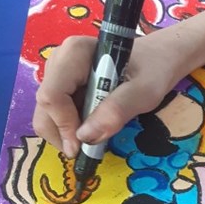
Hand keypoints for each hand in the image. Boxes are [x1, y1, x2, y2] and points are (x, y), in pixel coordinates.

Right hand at [33, 31, 183, 156]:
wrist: (159, 58)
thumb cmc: (154, 69)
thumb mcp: (144, 91)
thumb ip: (117, 110)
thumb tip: (85, 137)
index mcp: (75, 53)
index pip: (52, 95)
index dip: (64, 125)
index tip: (82, 145)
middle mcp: (60, 61)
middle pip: (44, 106)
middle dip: (61, 133)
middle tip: (86, 150)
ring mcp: (59, 74)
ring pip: (46, 113)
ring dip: (65, 133)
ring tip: (93, 138)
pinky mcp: (63, 86)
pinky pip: (55, 114)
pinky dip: (69, 128)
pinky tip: (92, 129)